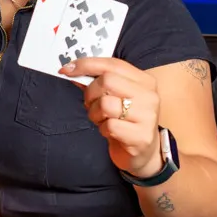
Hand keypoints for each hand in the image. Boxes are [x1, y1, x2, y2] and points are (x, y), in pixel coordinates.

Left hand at [61, 57, 160, 176]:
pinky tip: (110, 132)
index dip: (86, 64)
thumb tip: (71, 69)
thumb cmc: (126, 121)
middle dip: (90, 93)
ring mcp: (148, 116)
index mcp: (144, 81)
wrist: (144, 153)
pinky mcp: (141, 136)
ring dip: (95, 114)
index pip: (112, 64)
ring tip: (102, 120)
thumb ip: (97, 82)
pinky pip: (109, 126)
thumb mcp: (115, 97)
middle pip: (107, 81)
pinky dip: (102, 129)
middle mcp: (149, 96)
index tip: (66, 70)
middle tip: (91, 104)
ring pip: (105, 104)